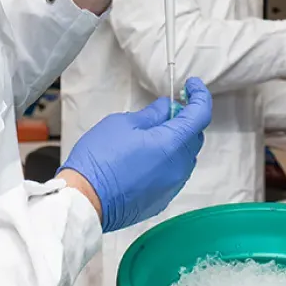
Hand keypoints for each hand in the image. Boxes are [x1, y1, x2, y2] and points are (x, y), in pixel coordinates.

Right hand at [60, 78, 212, 231]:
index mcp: (172, 144)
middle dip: (185, 119)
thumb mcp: (123, 124)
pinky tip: (145, 158)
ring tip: (151, 136)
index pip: (200, 114)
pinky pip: (173, 175)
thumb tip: (167, 108)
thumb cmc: (99, 160)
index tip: (191, 86)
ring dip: (176, 142)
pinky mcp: (162, 199)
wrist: (85, 199)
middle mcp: (178, 167)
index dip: (199, 96)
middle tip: (166, 110)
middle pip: (194, 136)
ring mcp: (172, 186)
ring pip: (184, 157)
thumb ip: (152, 114)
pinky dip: (167, 161)